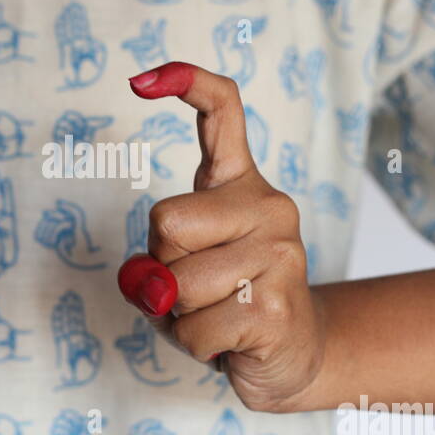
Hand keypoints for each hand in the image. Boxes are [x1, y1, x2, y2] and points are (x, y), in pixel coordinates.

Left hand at [116, 62, 322, 412]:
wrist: (292, 354)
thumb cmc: (225, 302)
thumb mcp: (180, 270)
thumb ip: (154, 262)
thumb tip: (149, 280)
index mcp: (241, 186)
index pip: (223, 111)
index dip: (185, 83)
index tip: (141, 79)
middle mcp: (269, 207)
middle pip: (166, 221)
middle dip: (161, 265)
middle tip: (195, 286)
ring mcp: (281, 255)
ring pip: (178, 284)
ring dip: (177, 314)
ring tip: (214, 315)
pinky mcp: (278, 306)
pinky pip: (194, 328)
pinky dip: (193, 344)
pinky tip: (227, 340)